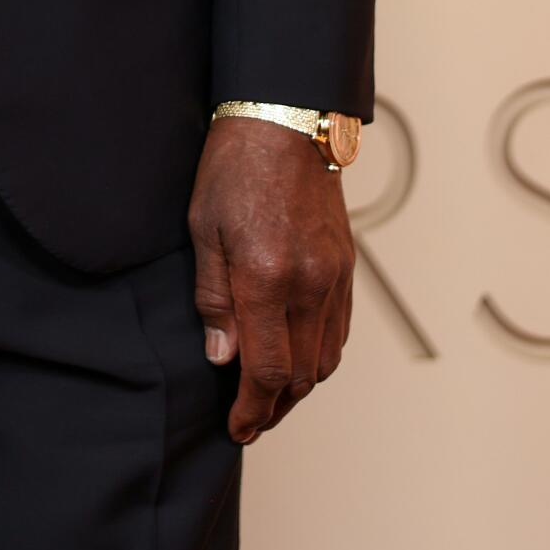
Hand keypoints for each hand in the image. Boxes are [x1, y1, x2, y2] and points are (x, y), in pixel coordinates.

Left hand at [189, 118, 355, 444]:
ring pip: (326, 359)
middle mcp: (310, 284)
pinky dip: (320, 358)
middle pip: (301, 376)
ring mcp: (334, 277)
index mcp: (267, 278)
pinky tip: (297, 360)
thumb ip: (213, 298)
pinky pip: (339, 330)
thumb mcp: (203, 229)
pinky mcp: (346, 266)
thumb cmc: (234, 167)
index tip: (237, 429)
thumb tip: (223, 357)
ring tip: (269, 400)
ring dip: (299, 389)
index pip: (266, 371)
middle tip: (249, 423)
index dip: (252, 410)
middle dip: (274, 409)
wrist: (285, 120)